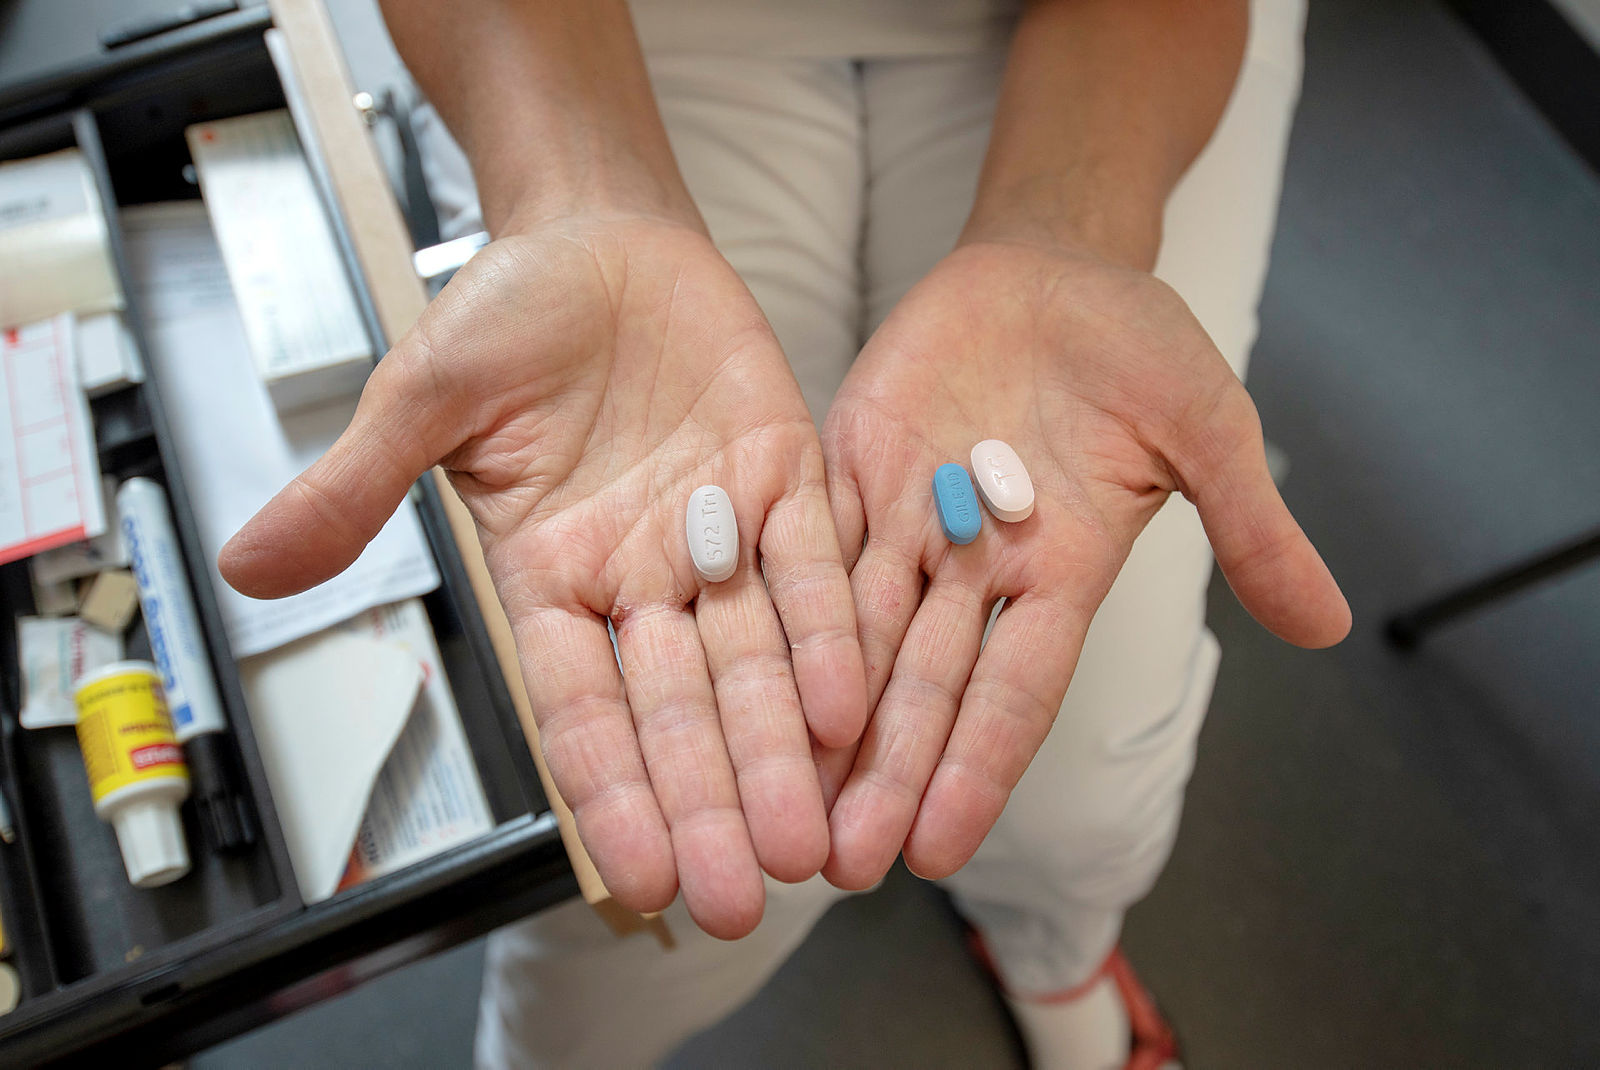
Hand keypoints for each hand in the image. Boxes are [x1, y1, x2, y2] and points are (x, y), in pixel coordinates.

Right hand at [220, 217, 866, 937]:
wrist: (599, 233)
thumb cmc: (506, 312)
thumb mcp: (423, 396)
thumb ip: (355, 486)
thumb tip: (243, 565)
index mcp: (549, 577)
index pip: (579, 708)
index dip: (610, 792)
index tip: (641, 879)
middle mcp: (641, 576)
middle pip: (678, 708)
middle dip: (710, 800)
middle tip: (742, 897)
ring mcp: (720, 532)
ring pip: (754, 658)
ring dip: (780, 747)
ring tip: (807, 840)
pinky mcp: (783, 477)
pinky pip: (811, 565)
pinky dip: (829, 629)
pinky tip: (846, 703)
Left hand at [818, 238, 1349, 888]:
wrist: (1053, 269)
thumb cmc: (1139, 346)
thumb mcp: (1206, 425)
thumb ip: (1250, 524)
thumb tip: (1328, 625)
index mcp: (1060, 572)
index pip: (1014, 689)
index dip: (975, 767)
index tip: (936, 850)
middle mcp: (975, 568)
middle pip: (922, 685)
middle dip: (882, 772)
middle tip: (835, 864)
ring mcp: (907, 522)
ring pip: (853, 635)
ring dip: (817, 718)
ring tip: (776, 801)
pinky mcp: (848, 470)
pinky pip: (806, 546)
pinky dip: (777, 610)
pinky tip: (737, 674)